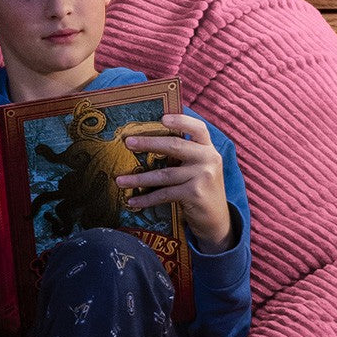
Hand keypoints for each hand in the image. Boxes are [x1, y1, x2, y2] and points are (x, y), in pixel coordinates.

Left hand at [116, 113, 233, 252]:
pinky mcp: (195, 194)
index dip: (181, 120)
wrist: (216, 219)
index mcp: (208, 148)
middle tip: (128, 143)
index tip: (162, 117)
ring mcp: (203, 176)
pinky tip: (133, 201)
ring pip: (164, 174)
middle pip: (175, 146)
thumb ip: (185, 155)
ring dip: (139, 178)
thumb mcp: (198, 168)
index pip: (198, 128)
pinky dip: (147, 198)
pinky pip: (165, 194)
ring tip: (120, 180)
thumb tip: (149, 143)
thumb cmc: (200, 189)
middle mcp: (209, 159)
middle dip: (148, 143)